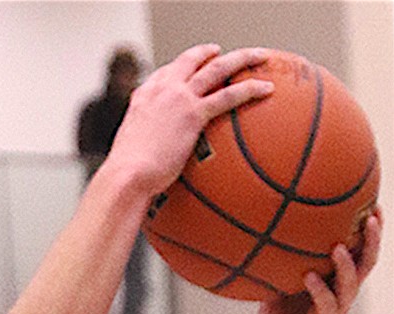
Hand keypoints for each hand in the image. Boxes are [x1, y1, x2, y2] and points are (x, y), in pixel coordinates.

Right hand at [109, 45, 273, 196]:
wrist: (126, 177)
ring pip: (217, 68)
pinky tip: (267, 89)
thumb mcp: (130, 157)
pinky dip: (250, 89)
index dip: (181, 68)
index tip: (191, 69)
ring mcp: (178, 97)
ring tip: (261, 57)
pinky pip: (229, 95)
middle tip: (223, 53)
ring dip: (242, 58)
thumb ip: (144, 152)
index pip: (165, 73)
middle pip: (191, 60)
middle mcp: (161, 90)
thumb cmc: (126, 179)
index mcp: (143, 98)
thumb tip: (150, 172)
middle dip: (210, 53)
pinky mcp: (193, 113)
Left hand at [258, 211, 381, 313]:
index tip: (373, 203)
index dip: (371, 229)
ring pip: (351, 284)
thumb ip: (280, 259)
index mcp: (338, 279)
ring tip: (338, 247)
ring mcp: (335, 309)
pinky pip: (325, 305)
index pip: (361, 250)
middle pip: (366, 262)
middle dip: (372, 240)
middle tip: (370, 218)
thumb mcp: (278, 281)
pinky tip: (309, 276)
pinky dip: (318, 290)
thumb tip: (265, 226)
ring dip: (346, 265)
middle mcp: (342, 292)